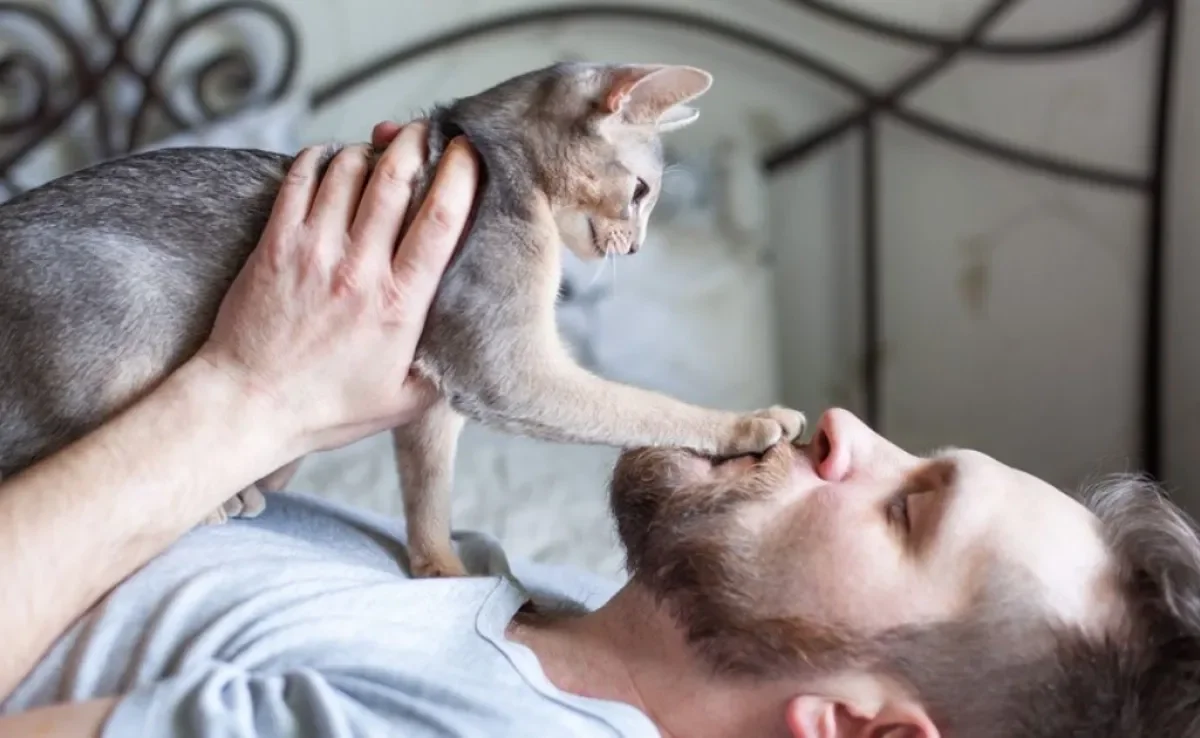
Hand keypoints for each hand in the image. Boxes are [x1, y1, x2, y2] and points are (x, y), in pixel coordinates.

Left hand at [194, 121, 479, 454]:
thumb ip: (446, 370)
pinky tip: (332, 160)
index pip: (441, 218)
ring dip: (369, 149)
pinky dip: (321, 158)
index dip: (460, 172)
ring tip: (380, 150)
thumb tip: (475, 344)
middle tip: (425, 132)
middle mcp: (359, 269)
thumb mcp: (406, 402)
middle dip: (415, 142)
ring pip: (348, 169)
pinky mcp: (275, 244)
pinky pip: (300, 179)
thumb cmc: (327, 409)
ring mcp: (313, 251)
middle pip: (395, 177)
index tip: (468, 151)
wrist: (247, 406)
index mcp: (401, 304)